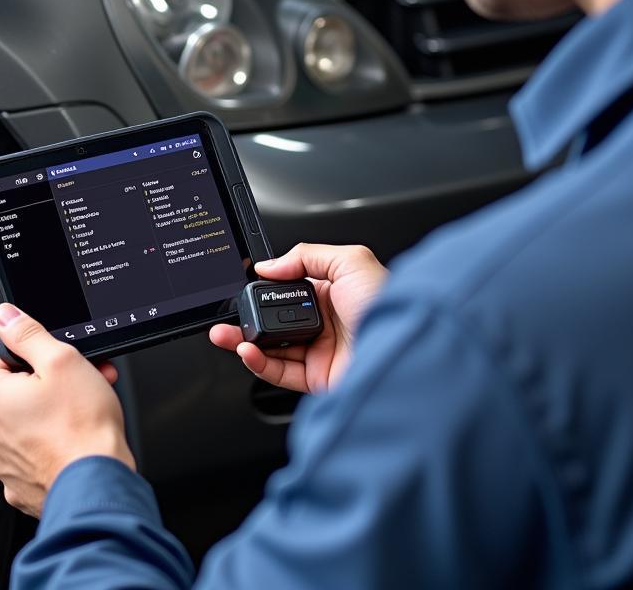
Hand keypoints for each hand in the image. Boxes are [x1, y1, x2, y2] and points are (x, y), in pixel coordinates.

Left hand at [0, 304, 134, 516]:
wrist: (97, 481)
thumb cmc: (82, 426)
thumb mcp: (61, 359)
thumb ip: (28, 334)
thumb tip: (5, 316)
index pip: (5, 362)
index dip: (38, 359)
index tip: (59, 366)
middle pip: (18, 394)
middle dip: (51, 387)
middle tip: (80, 388)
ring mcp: (4, 463)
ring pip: (28, 426)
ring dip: (53, 417)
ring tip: (83, 416)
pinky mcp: (21, 486)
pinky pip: (35, 457)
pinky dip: (53, 449)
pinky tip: (75, 443)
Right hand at [210, 243, 387, 393]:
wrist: (407, 353)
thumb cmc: (392, 306)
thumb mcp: (351, 260)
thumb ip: (306, 255)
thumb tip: (269, 265)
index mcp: (333, 292)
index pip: (287, 288)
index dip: (264, 288)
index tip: (242, 285)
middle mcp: (325, 322)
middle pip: (274, 319)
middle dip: (246, 316)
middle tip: (228, 313)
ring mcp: (320, 351)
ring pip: (271, 347)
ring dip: (244, 340)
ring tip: (224, 333)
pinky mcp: (318, 378)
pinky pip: (279, 371)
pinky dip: (257, 363)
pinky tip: (246, 351)